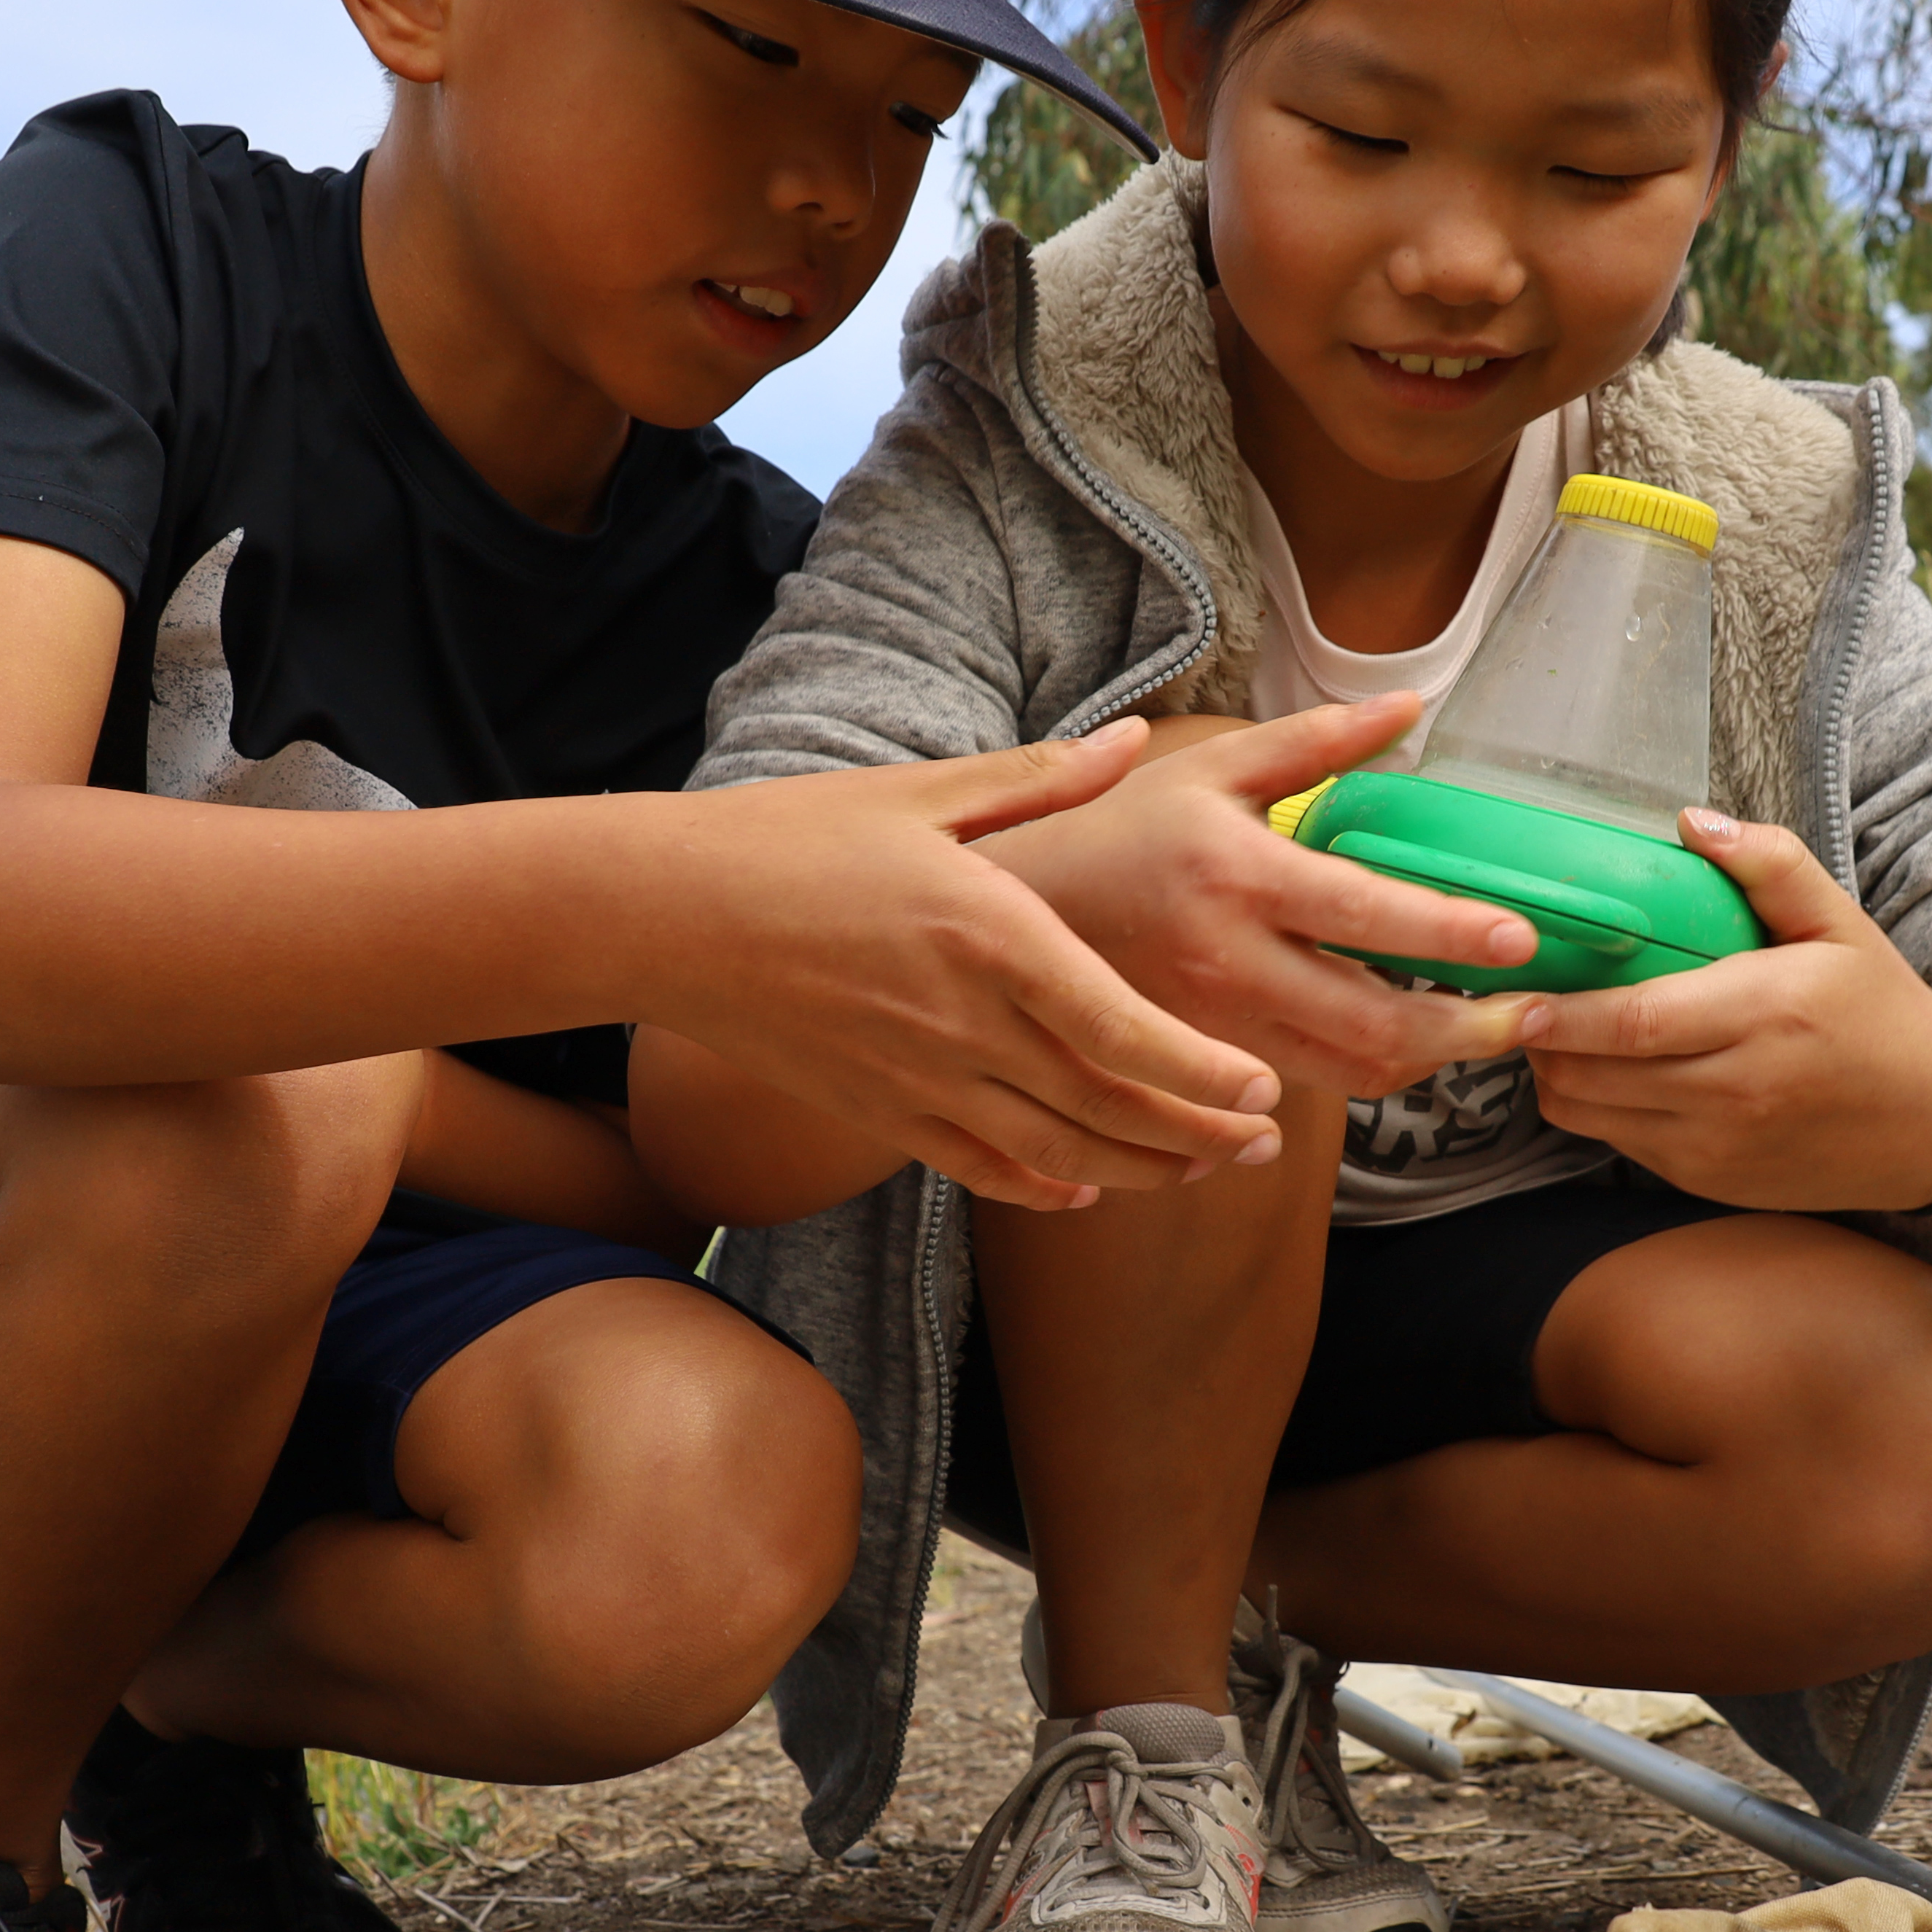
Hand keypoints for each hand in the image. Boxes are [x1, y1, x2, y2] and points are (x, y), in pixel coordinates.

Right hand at [632, 721, 1299, 1213]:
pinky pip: (982, 1170)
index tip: (1262, 1089)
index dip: (1202, 1075)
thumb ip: (1040, 779)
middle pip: (1109, 1109)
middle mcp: (965, 1025)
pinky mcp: (881, 1111)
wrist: (666, 916)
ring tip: (1206, 1168)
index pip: (1123, 1032)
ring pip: (1059, 1157)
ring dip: (1143, 1171)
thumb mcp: (922, 791)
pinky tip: (1087, 1189)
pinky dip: (1046, 1189)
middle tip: (1265, 1142)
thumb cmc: (790, 838)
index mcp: (990, 936)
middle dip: (1200, 1135)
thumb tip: (1136, 742)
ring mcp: (920, 1080)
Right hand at [972, 696, 1540, 1097]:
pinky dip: (1368, 1076)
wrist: (1012, 915)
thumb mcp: (1213, 768)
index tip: (1522, 941)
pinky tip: (1406, 1048)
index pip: (1365, 916)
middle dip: (1468, 1031)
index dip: (1450, 935)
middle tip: (1536, 1016)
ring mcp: (1213, 1027)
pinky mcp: (1201, 1067)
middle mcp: (1228, 963)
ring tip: (1489, 1032)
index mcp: (1238, 876)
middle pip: (1373, 1026)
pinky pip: (1304, 1093)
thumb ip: (1316, 742)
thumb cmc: (1118, 830)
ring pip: (1347, 1074)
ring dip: (1429, 1063)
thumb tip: (1409, 706)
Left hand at [1516, 812, 1931, 1211]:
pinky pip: (1620, 1145)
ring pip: (1592, 1117)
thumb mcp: (1839, 923)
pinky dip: (1596, 1109)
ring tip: (1555, 1030)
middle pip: (1593, 1075)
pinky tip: (1606, 1070)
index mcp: (1763, 1014)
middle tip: (1517, 998)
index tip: (1517, 990)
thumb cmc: (1881, 1012)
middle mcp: (1734, 1090)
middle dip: (1539, 1040)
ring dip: (1557, 1076)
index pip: (1631, 1022)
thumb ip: (1769, 863)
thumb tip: (1691, 820)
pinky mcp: (1709, 1182)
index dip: (1559, 1012)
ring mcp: (1718, 1146)